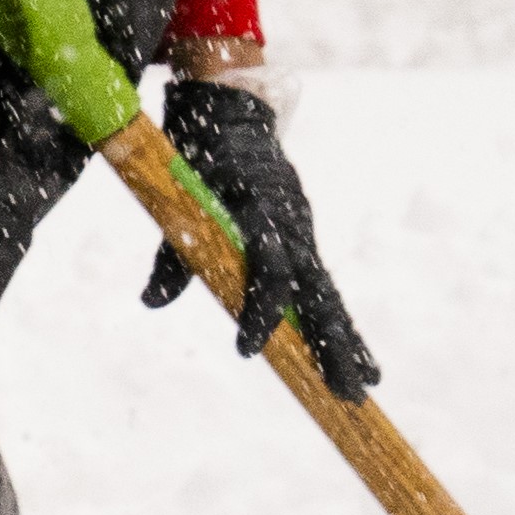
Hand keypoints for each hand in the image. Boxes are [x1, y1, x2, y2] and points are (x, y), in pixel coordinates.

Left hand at [150, 78, 381, 400]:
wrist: (234, 120)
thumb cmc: (201, 158)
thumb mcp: (179, 197)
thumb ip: (171, 253)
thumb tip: (151, 302)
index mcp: (262, 208)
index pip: (269, 267)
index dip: (262, 309)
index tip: (248, 350)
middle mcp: (294, 225)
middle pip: (319, 292)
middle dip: (333, 345)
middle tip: (346, 394)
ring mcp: (305, 235)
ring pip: (330, 295)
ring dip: (347, 343)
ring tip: (362, 389)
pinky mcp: (306, 244)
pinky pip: (326, 289)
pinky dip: (342, 325)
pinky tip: (363, 362)